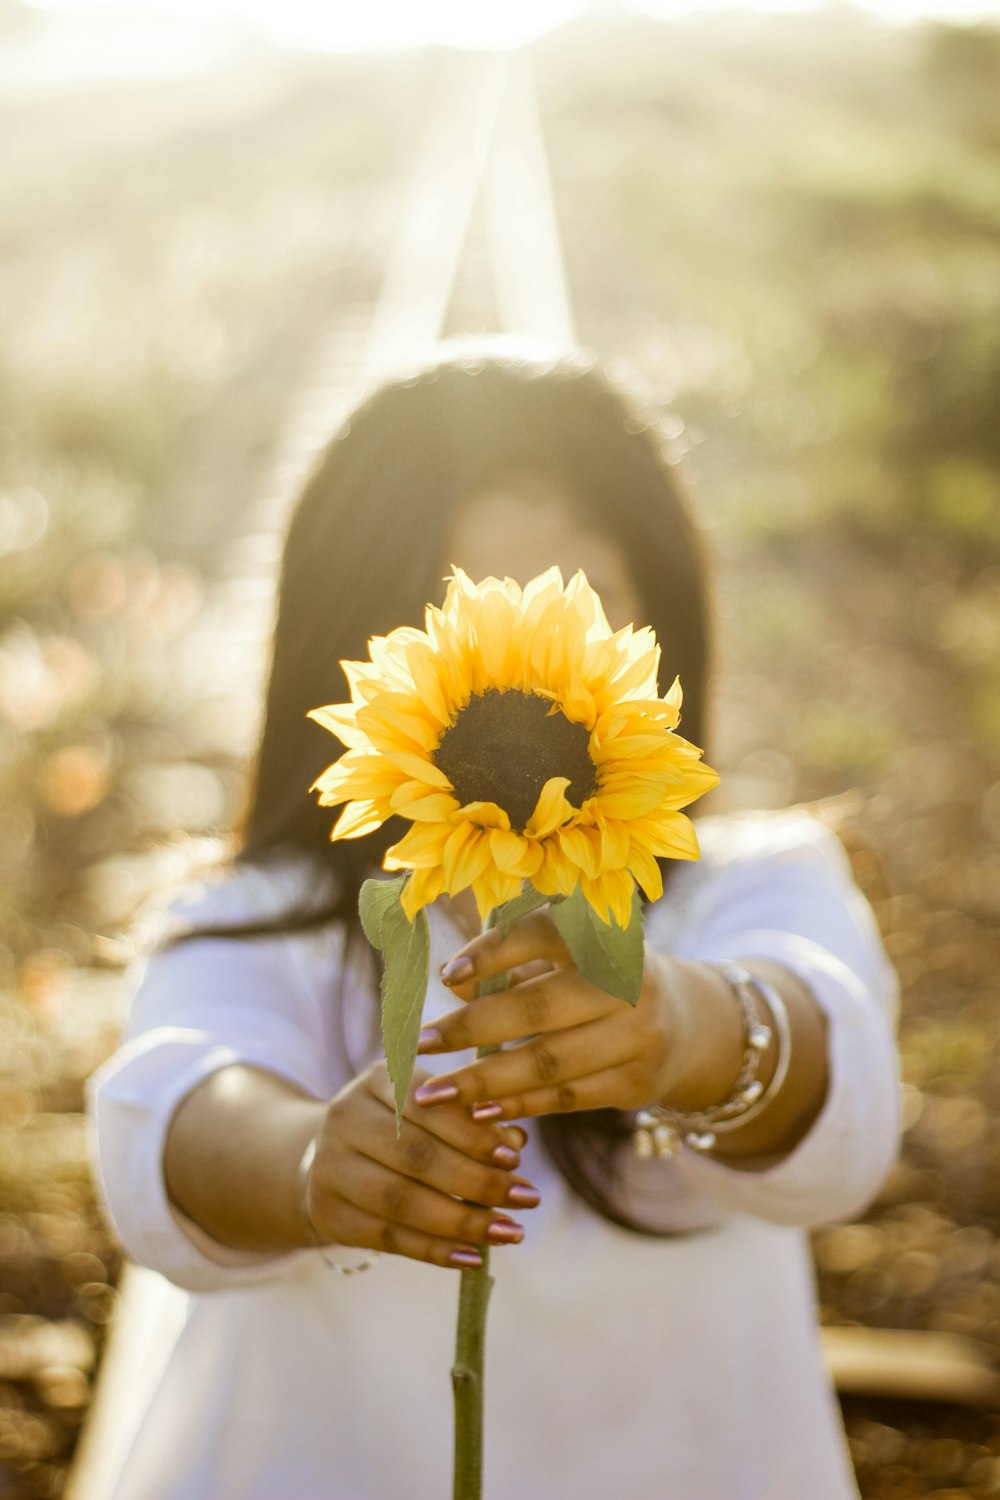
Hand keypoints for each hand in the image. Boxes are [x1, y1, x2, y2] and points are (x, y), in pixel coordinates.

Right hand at [305, 1059, 539, 1269]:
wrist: (331, 1159)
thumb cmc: (400, 1129)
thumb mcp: (429, 1111)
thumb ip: (472, 1121)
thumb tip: (515, 1142)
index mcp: (378, 1079)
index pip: (428, 1105)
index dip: (472, 1133)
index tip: (515, 1158)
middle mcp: (346, 1116)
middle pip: (417, 1155)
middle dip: (478, 1181)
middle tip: (527, 1198)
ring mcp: (330, 1166)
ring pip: (402, 1201)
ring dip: (462, 1221)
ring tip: (509, 1232)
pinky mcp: (328, 1213)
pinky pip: (388, 1237)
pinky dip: (435, 1250)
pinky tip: (473, 1256)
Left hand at [412, 909, 690, 1121]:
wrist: (683, 1021)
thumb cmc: (596, 979)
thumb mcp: (563, 957)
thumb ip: (511, 964)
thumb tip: (454, 984)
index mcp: (604, 934)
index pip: (542, 935)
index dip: (493, 952)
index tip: (445, 975)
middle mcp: (628, 982)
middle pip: (538, 1008)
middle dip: (471, 1028)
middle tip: (420, 1044)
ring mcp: (638, 1035)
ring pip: (549, 1062)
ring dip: (485, 1081)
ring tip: (434, 1094)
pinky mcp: (637, 1082)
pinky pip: (567, 1097)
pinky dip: (518, 1105)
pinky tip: (476, 1112)